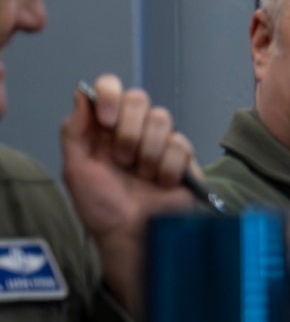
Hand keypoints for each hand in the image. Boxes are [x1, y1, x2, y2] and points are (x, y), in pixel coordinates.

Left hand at [60, 75, 195, 312]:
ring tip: (141, 176)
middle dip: (128, 130)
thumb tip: (82, 95)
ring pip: (162, 119)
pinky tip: (160, 183)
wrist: (131, 234)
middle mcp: (134, 128)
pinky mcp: (184, 157)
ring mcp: (160, 141)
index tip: (105, 120)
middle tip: (121, 159)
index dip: (110, 95)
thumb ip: (73, 131)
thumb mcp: (76, 169)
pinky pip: (180, 145)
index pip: (110, 87)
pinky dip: (166, 167)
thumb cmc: (101, 206)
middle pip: (139, 98)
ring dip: (147, 151)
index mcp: (106, 126)